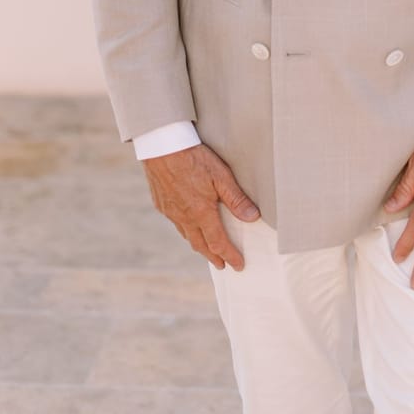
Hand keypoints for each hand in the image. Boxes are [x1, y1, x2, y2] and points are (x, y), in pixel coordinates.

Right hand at [143, 144, 259, 269]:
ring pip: (186, 235)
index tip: (239, 266)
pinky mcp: (161, 203)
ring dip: (199, 244)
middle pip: (201, 244)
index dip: (230, 255)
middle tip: (222, 265)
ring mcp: (170, 211)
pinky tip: (188, 225)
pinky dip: (185, 230)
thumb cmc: (193, 158)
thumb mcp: (221, 176)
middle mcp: (185, 217)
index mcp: (201, 213)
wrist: (161, 147)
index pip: (218, 242)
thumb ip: (236, 198)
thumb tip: (253, 218)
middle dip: (213, 256)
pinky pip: (175, 223)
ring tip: (207, 248)